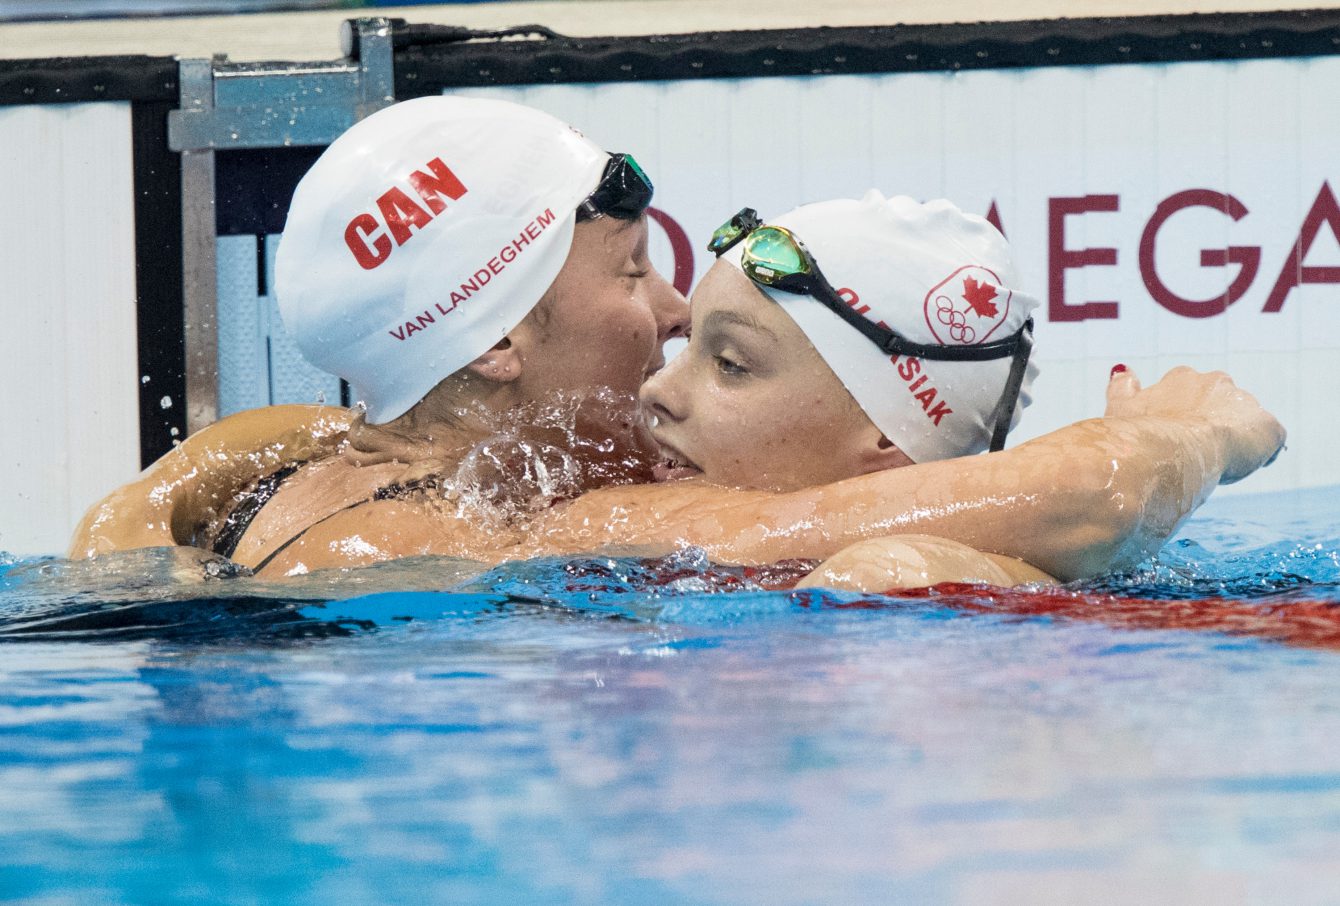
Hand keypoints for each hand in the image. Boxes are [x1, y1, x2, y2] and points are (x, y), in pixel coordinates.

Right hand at [1104, 365, 1285, 483]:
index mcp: (1182, 379)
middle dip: (1212, 423)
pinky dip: (1260, 452)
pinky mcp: (1268, 426)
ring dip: (1236, 438)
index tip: (1175, 434)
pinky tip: (1240, 467)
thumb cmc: (1138, 434)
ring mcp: (1245, 402)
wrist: (1171, 453)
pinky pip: (1270, 439)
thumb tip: (1122, 369)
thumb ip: (1122, 387)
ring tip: (1217, 463)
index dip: (1182, 416)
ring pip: (1244, 420)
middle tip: (1195, 451)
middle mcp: (1216, 381)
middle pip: (1220, 403)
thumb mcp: (1120, 408)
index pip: (1188, 392)